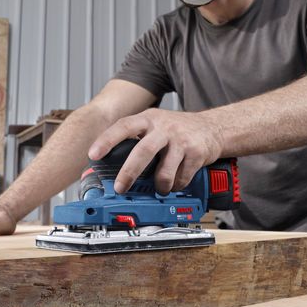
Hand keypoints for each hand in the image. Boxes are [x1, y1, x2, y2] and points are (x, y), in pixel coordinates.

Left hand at [88, 108, 221, 194]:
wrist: (213, 127)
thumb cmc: (177, 130)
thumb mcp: (154, 124)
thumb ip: (135, 138)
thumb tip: (107, 161)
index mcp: (148, 119)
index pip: (123, 127)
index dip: (106, 140)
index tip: (93, 155)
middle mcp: (164, 127)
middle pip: (143, 151)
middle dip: (129, 172)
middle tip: (121, 187)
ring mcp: (181, 140)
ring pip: (164, 171)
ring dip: (159, 185)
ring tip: (159, 187)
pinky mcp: (196, 153)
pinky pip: (181, 178)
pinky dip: (176, 185)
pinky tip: (176, 182)